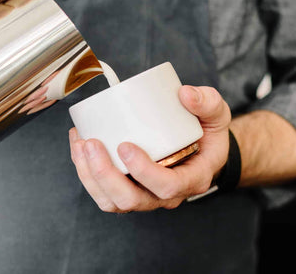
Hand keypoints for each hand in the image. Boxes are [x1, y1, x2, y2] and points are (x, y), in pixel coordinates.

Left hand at [69, 85, 230, 211]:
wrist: (202, 150)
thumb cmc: (208, 135)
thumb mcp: (217, 116)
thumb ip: (208, 101)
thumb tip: (185, 93)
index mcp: (191, 179)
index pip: (167, 187)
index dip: (144, 172)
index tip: (125, 146)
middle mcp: (166, 195)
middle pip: (132, 200)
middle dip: (105, 174)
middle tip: (91, 143)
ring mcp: (145, 195)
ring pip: (112, 202)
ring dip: (90, 176)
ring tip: (80, 143)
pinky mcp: (129, 189)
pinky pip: (103, 193)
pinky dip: (85, 172)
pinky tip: (78, 144)